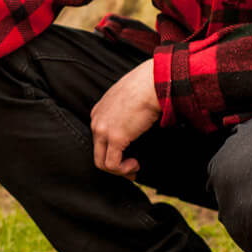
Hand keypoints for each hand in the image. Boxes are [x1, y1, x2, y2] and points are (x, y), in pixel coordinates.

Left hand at [90, 59, 160, 179]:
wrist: (155, 81)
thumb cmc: (149, 85)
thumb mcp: (130, 98)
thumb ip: (127, 112)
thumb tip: (137, 125)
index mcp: (99, 111)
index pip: (99, 138)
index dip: (112, 151)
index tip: (127, 156)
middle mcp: (97, 121)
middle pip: (98, 152)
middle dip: (113, 165)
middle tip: (130, 170)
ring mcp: (103, 130)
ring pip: (101, 162)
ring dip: (118, 170)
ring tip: (134, 168)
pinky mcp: (115, 138)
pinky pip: (111, 164)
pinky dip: (122, 170)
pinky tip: (135, 165)